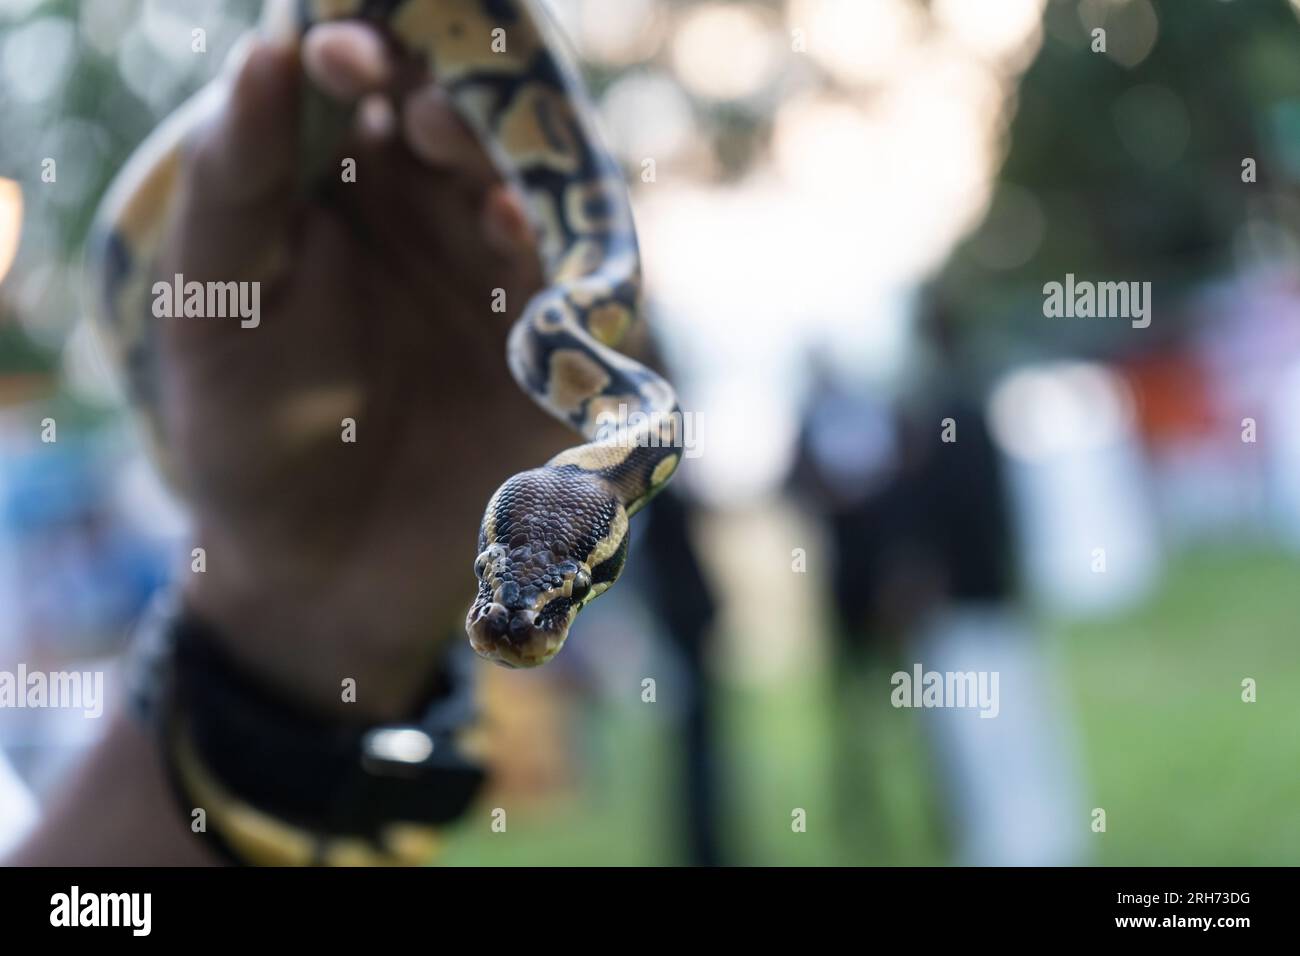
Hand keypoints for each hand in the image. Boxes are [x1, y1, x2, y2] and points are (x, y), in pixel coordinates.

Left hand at [154, 23, 568, 719]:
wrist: (319, 580)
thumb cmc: (251, 436)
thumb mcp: (215, 303)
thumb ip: (237, 180)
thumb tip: (270, 47)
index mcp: (350, 195)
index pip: (373, 88)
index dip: (366, 54)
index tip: (338, 52)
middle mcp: (437, 225)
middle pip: (468, 125)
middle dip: (448, 101)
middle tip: (416, 107)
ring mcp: (505, 287)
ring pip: (534, 188)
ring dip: (504, 161)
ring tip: (457, 153)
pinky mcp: (559, 354)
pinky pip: (580, 283)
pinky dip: (553, 247)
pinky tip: (509, 227)